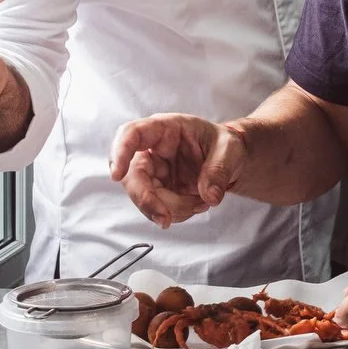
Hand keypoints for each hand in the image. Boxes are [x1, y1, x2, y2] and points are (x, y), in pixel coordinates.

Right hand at [109, 114, 246, 229]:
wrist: (230, 161)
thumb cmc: (225, 145)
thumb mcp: (230, 150)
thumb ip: (219, 170)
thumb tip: (209, 195)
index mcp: (165, 129)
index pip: (132, 133)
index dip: (120, 152)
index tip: (116, 174)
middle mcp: (152, 150)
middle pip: (132, 175)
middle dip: (147, 200)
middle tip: (166, 219)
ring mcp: (154, 172)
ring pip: (144, 197)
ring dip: (171, 209)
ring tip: (202, 202)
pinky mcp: (159, 191)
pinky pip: (157, 208)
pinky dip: (176, 214)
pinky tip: (197, 204)